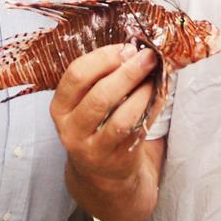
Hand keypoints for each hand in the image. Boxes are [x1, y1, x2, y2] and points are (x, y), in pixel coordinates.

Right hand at [51, 43, 162, 187]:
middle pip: (99, 95)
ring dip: (142, 91)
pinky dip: (151, 108)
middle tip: (148, 57)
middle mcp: (70, 129)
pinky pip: (137, 130)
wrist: (101, 172)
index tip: (126, 48)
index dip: (103, 57)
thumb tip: (134, 49)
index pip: (76, 74)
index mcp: (60, 106)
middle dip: (128, 72)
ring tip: (156, 76)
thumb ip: (102, 76)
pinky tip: (160, 94)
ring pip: (120, 116)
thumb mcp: (86, 101)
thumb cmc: (97, 124)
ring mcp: (92, 148)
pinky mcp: (115, 159)